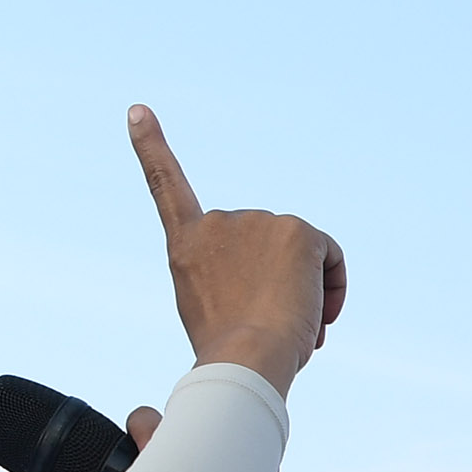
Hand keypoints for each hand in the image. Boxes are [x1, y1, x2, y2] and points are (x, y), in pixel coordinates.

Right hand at [128, 108, 342, 395]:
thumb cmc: (231, 358)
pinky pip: (330, 255)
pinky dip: (334, 285)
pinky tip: (318, 312)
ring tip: (289, 326)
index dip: (151, 147)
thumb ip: (234, 286)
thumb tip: (282, 296)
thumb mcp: (216, 318)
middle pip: (265, 246)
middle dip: (276, 283)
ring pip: (299, 255)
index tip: (137, 110)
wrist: (245, 360)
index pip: (166, 186)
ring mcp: (256, 222)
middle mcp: (217, 224)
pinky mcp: (296, 230)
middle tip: (269, 327)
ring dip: (306, 290)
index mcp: (186, 245)